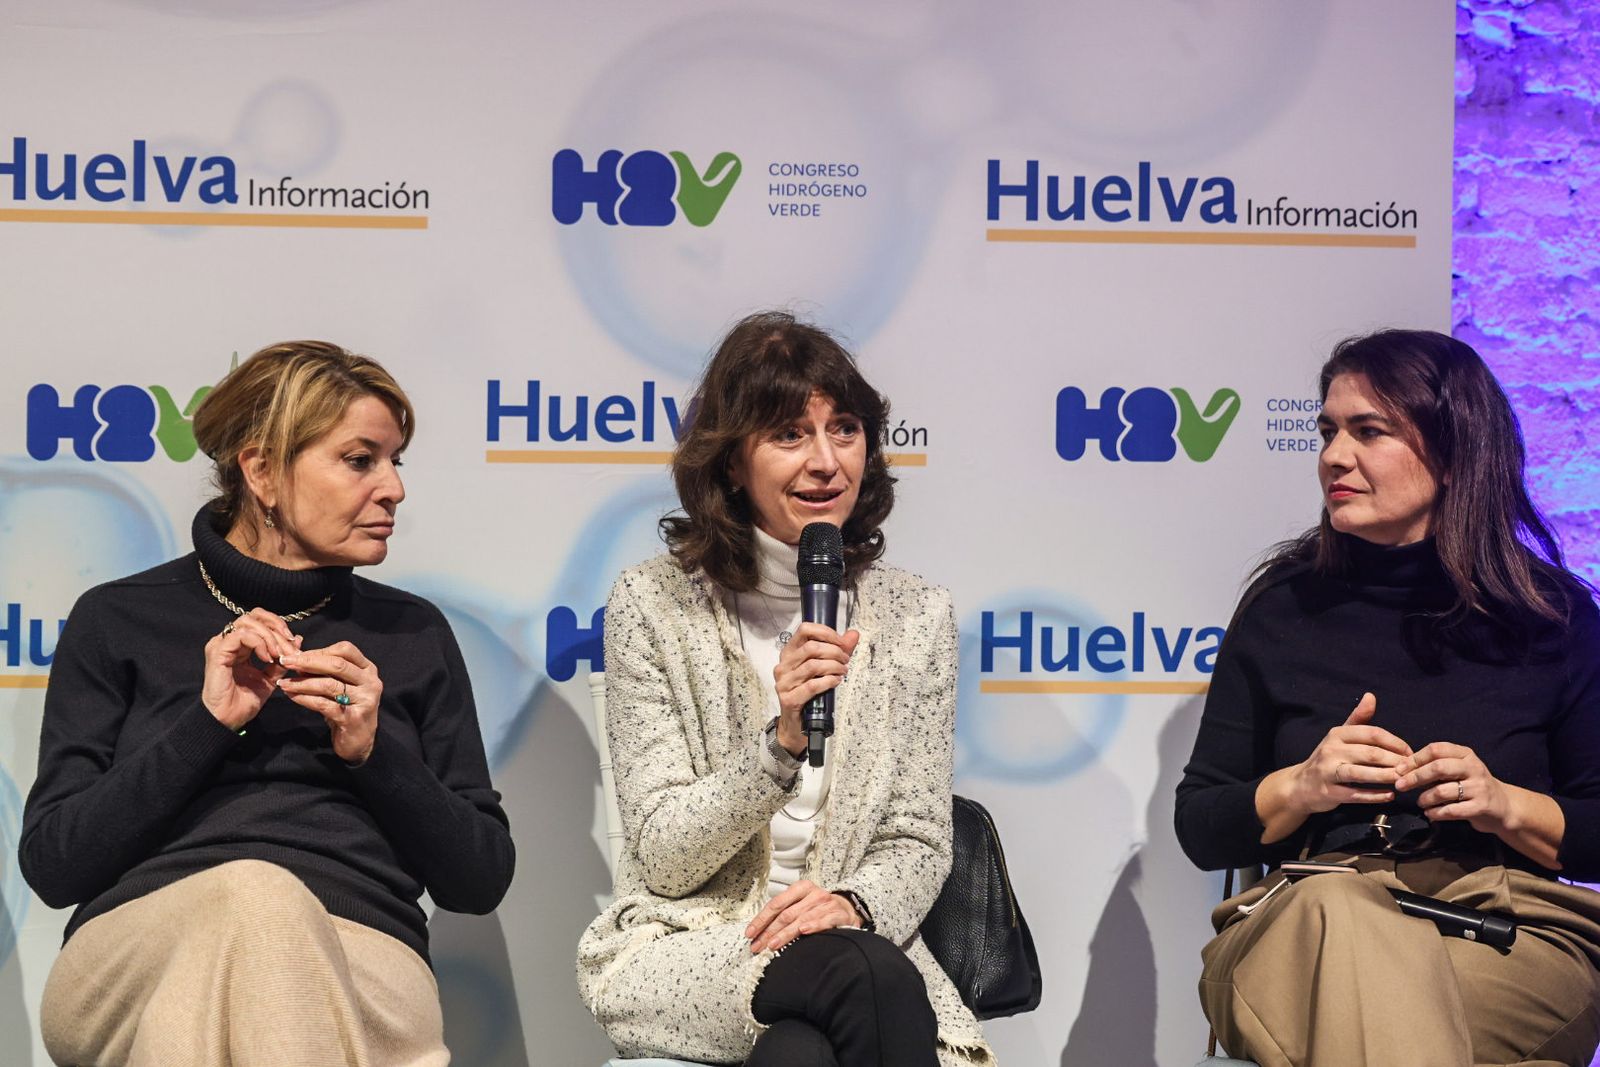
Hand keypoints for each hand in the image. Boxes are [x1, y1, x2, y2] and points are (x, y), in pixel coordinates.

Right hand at [202, 609, 302, 730]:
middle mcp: (229, 641)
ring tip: (278, 654)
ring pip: (248, 622)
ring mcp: (221, 644)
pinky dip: (259, 642)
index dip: (279, 628)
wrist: (228, 720)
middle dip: (277, 628)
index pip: (260, 621)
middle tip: (289, 646)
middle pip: (255, 616)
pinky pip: (241, 635)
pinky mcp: (218, 651)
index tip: (294, 645)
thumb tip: (297, 639)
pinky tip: (267, 657)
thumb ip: (282, 659)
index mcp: (241, 645)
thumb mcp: (270, 678)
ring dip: (270, 636)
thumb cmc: (244, 701)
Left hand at [277, 641, 382, 763]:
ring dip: (302, 683)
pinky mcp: (352, 718)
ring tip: (284, 683)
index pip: (345, 650)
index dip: (319, 651)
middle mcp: (370, 682)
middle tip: (286, 662)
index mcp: (368, 669)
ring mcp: (364, 700)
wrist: (359, 741)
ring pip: (329, 685)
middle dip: (308, 662)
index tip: (298, 655)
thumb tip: (297, 658)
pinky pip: (324, 704)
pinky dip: (304, 699)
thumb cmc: (347, 709)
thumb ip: (325, 671)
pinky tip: (291, 696)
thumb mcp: (342, 686)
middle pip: (337, 665)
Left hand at [744, 879, 862, 953]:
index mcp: (800, 888)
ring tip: (773, 945)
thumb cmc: (819, 908)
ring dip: (785, 934)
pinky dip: (813, 926)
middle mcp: (813, 894)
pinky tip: (803, 932)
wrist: (849, 908)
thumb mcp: (802, 905)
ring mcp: (826, 903)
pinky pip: (824, 920)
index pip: (776, 903)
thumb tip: (759, 932)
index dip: (761, 919)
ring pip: (801, 919)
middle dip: (769, 932)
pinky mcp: (839, 914)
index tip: (750, 933)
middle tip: (758, 946)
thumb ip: (784, 914)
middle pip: (786, 914)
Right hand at [772, 623, 860, 755]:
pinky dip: (829, 681)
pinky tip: (836, 681)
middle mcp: (783, 665)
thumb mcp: (824, 667)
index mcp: (789, 653)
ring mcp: (784, 683)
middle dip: (834, 652)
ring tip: (843, 671)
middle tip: (845, 660)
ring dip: (834, 667)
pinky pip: (812, 685)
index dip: (826, 632)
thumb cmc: (808, 693)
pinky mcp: (789, 699)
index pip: (804, 630)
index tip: (841, 642)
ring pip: (813, 665)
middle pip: (811, 647)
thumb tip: (853, 635)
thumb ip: (838, 649)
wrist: (796, 724)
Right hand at [1285, 692, 1412, 815]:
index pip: (1372, 733)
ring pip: (1361, 774)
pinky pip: (1355, 794)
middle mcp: (1331, 750)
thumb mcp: (1339, 736)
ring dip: (1385, 777)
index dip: (1395, 743)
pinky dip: (1374, 796)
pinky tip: (1389, 796)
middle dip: (1394, 761)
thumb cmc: (1328, 758)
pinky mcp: (1329, 792)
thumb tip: (1371, 696)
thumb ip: (1358, 718)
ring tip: (1403, 781)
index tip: (1410, 752)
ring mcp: (1329, 772)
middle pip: (1370, 754)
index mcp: (1337, 734)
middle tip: (1411, 769)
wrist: (1301, 785)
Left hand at [1395, 743, 1508, 832]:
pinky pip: (1452, 810)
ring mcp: (1479, 788)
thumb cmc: (1472, 785)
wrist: (1503, 806)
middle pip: (1438, 768)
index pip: (1436, 749)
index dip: (1414, 759)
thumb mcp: (1459, 769)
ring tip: (1420, 802)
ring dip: (1425, 798)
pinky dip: (1436, 813)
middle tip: (1400, 786)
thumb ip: (1436, 766)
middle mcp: (1474, 768)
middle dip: (1415, 777)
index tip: (1399, 769)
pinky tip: (1430, 813)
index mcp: (1466, 754)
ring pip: (1442, 791)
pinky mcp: (1481, 807)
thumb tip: (1402, 769)